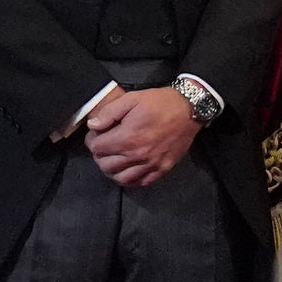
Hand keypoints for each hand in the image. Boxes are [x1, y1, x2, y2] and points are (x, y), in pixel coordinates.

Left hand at [85, 86, 200, 186]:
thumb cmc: (160, 103)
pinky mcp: (163, 168)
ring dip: (112, 170)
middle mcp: (138, 155)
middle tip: (104, 146)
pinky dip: (130, 180)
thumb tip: (93, 126)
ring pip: (121, 178)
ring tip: (113, 160)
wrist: (189, 110)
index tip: (97, 134)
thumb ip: (109, 113)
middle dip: (100, 155)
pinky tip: (128, 170)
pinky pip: (141, 182)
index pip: (97, 148)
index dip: (92, 140)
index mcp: (128, 137)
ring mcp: (152, 164)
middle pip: (106, 165)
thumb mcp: (132, 99)